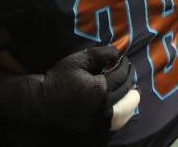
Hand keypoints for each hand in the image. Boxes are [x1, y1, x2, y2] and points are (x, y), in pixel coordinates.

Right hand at [0, 45, 138, 131]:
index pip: (121, 75)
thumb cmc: (60, 76)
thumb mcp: (79, 60)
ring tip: (133, 90)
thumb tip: (118, 52)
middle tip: (130, 70)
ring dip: (131, 99)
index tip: (124, 59)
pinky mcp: (95, 125)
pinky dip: (123, 114)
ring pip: (125, 111)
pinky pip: (116, 122)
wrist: (44, 99)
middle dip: (130, 80)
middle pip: (126, 92)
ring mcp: (100, 118)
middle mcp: (104, 106)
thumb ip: (101, 54)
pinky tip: (123, 107)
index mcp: (101, 88)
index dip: (125, 65)